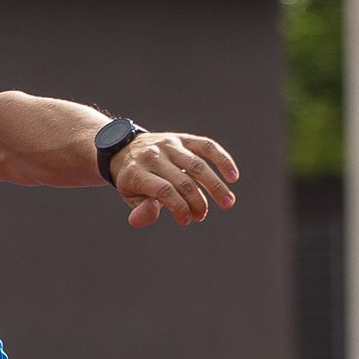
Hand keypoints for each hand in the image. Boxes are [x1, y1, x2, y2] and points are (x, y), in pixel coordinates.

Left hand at [109, 132, 238, 227]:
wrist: (125, 148)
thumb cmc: (132, 180)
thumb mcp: (129, 196)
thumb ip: (142, 209)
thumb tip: (155, 213)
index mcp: (137, 172)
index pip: (163, 190)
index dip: (178, 207)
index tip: (186, 220)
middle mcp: (153, 155)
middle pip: (182, 180)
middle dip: (197, 202)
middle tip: (202, 216)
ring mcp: (169, 145)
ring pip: (197, 165)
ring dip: (215, 186)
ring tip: (228, 203)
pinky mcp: (183, 138)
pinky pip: (206, 146)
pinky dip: (222, 160)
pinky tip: (233, 177)